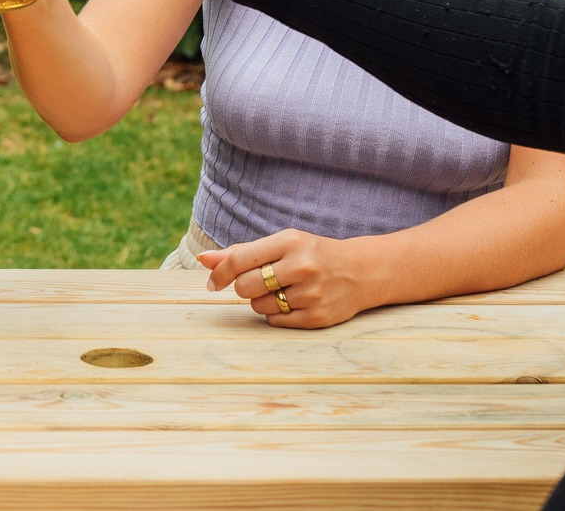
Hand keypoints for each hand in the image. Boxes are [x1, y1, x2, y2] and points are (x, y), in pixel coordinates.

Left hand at [198, 229, 379, 329]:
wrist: (361, 271)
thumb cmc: (311, 254)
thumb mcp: (281, 244)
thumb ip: (242, 252)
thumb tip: (203, 260)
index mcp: (289, 242)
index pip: (239, 260)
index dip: (219, 273)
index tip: (212, 283)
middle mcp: (301, 266)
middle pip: (245, 288)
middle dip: (245, 288)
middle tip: (262, 282)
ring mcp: (311, 294)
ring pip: (259, 307)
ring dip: (263, 301)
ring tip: (284, 290)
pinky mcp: (318, 317)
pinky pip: (276, 321)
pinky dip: (277, 314)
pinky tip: (294, 302)